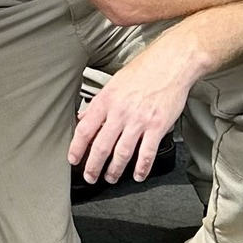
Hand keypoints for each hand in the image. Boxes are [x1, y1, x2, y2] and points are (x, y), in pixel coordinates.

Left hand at [70, 40, 198, 185]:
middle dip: (93, 166)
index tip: (73, 159)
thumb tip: (84, 118)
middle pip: (101, 146)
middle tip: (90, 177)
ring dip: (115, 170)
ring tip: (111, 178)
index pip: (84, 129)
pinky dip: (141, 167)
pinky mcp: (158, 126)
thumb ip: (99, 104)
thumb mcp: (113, 84)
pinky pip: (147, 152)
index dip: (76, 148)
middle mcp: (120, 112)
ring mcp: (139, 120)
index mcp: (106, 100)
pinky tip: (137, 175)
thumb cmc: (142, 71)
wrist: (170, 64)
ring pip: (122, 153)